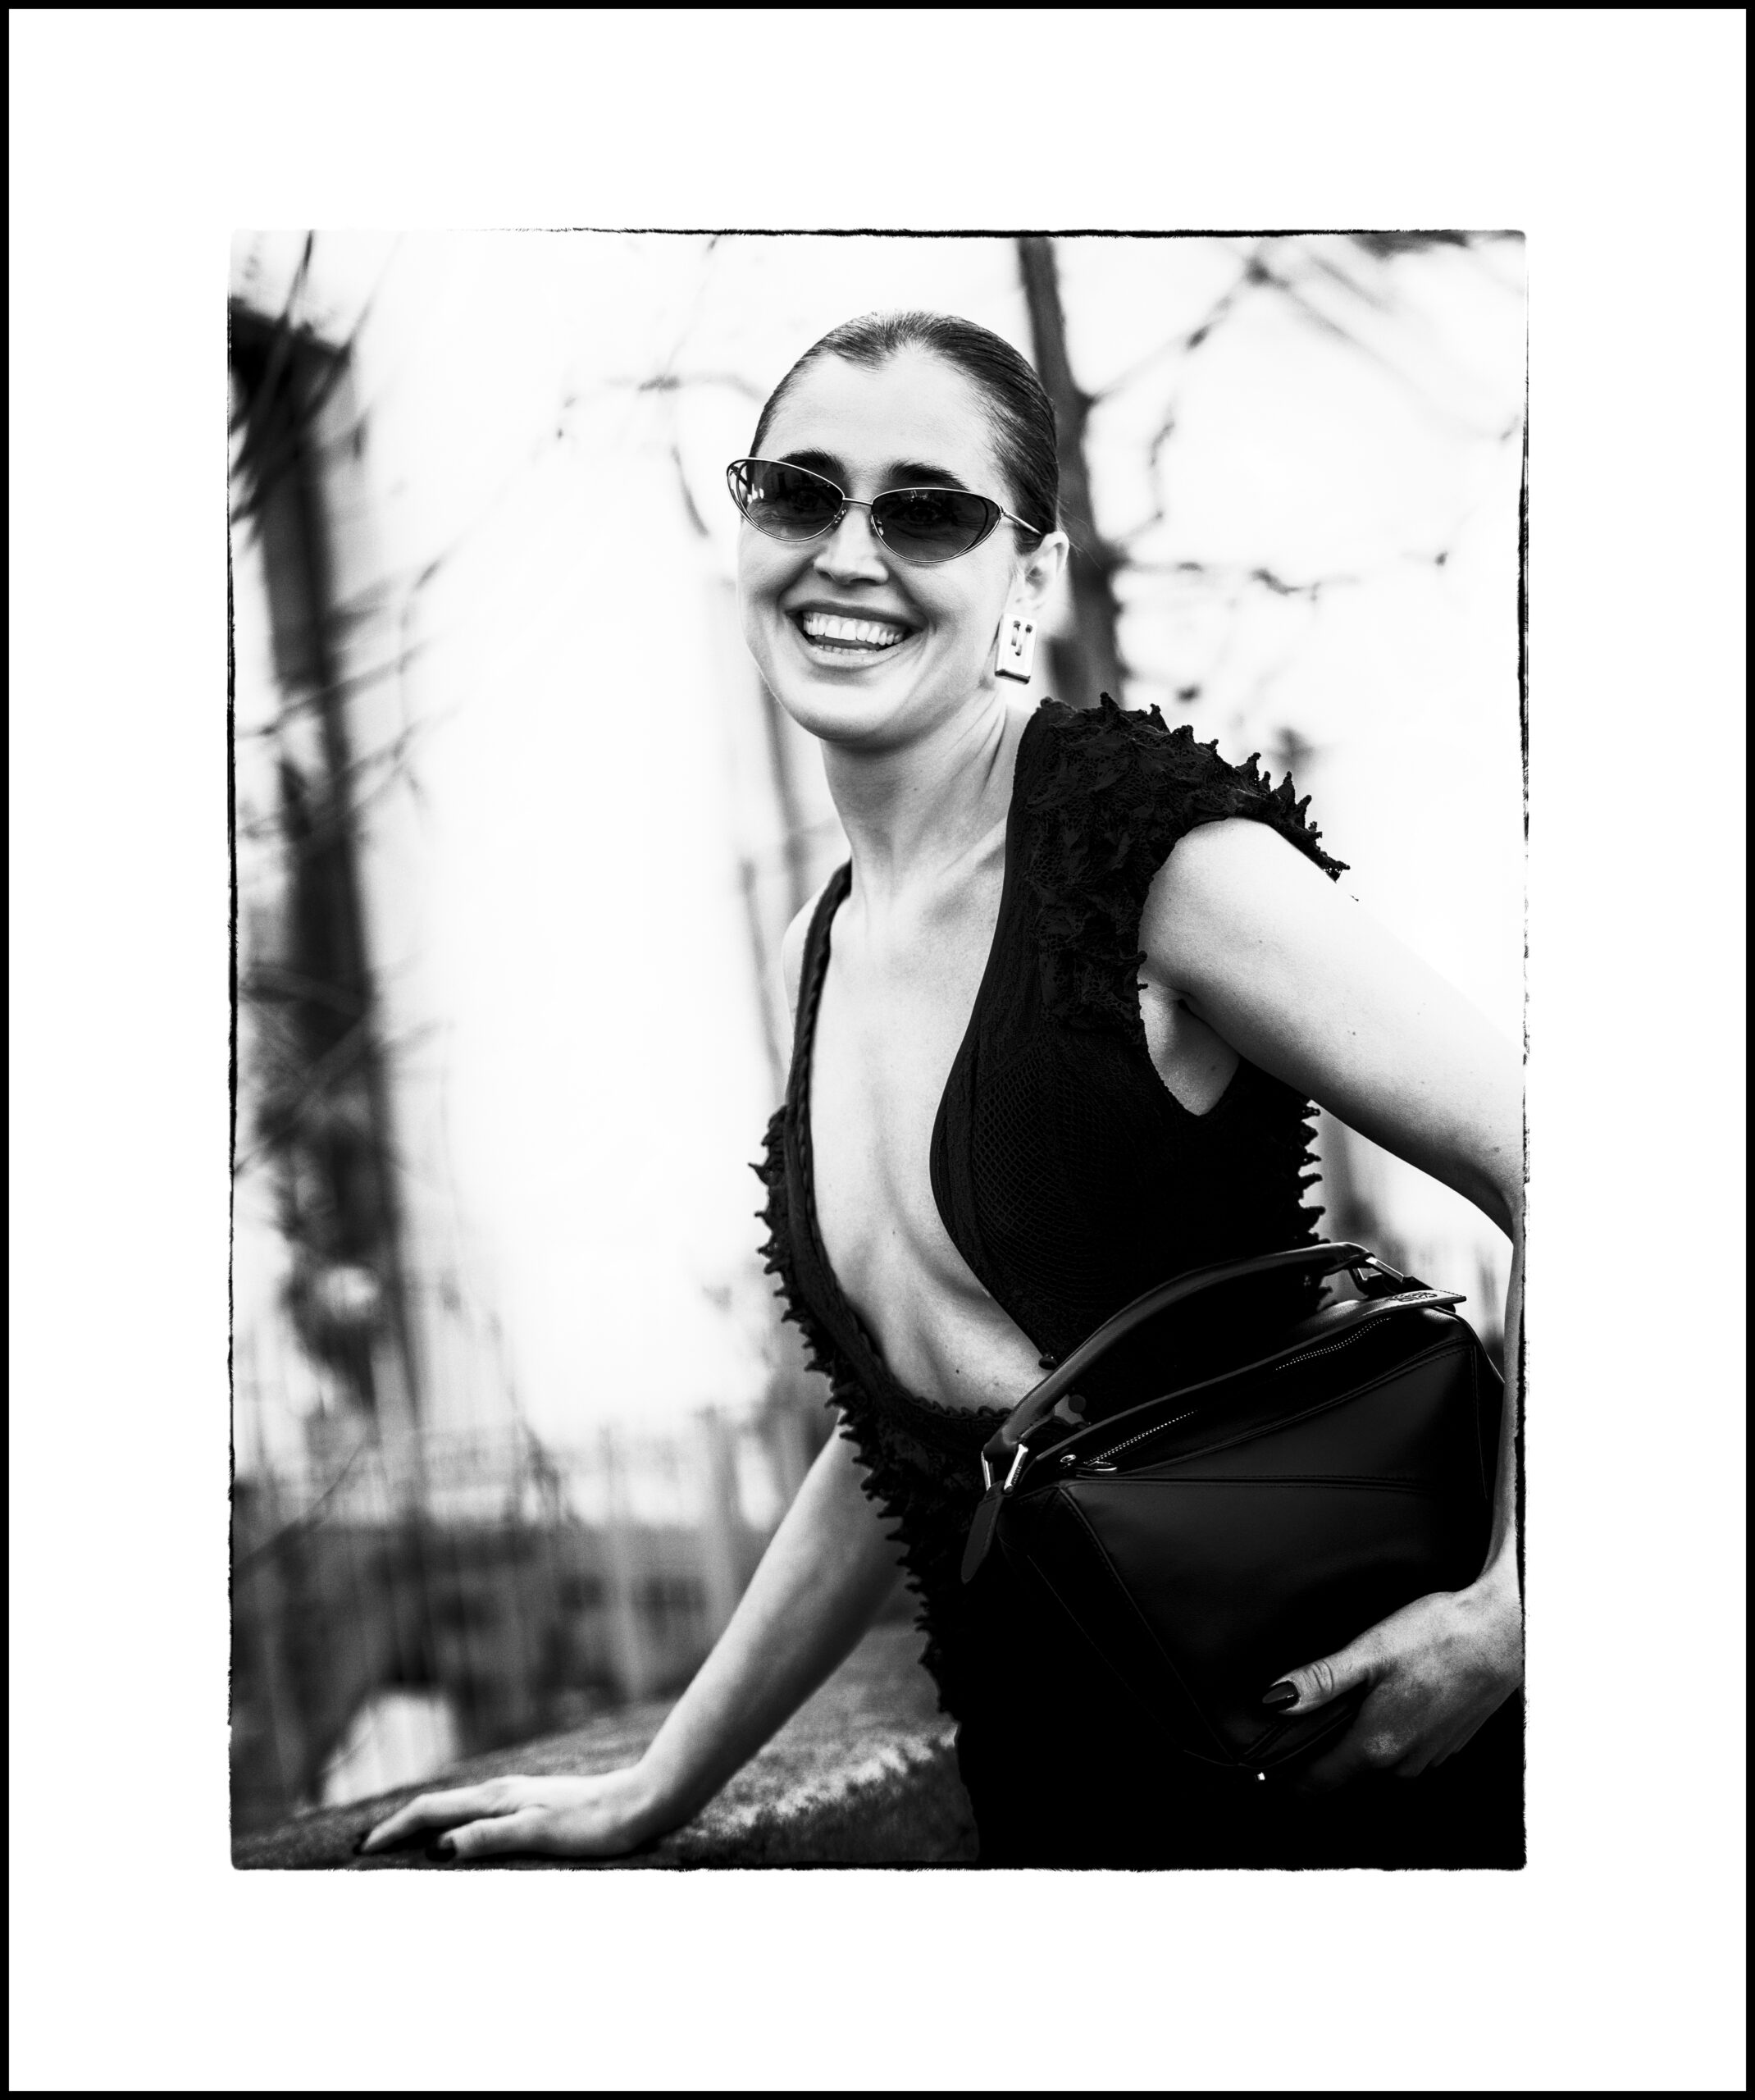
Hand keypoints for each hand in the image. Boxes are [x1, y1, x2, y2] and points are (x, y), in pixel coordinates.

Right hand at [356, 1765, 671, 1862]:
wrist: (642, 1804)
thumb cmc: (596, 1823)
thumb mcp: (541, 1834)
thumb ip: (491, 1837)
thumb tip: (440, 1846)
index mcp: (498, 1798)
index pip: (432, 1811)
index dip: (395, 1829)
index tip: (363, 1850)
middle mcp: (503, 1792)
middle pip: (438, 1806)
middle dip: (400, 1825)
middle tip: (367, 1848)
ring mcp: (519, 1796)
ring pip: (457, 1809)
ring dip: (425, 1824)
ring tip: (402, 1845)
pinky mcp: (534, 1805)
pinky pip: (478, 1816)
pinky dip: (453, 1826)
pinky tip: (461, 1839)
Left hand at [1261, 1574, 1522, 1793]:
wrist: (1500, 1635)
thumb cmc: (1439, 1638)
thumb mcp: (1368, 1652)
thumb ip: (1320, 1681)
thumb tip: (1277, 1699)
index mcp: (1377, 1744)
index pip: (1318, 1783)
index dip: (1288, 1776)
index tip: (1269, 1764)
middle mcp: (1403, 1762)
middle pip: (1345, 1774)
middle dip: (1322, 1753)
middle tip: (1306, 1720)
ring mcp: (1428, 1757)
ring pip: (1376, 1764)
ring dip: (1358, 1743)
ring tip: (1350, 1704)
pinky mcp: (1447, 1745)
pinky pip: (1405, 1752)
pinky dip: (1390, 1734)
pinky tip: (1393, 1700)